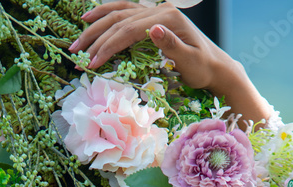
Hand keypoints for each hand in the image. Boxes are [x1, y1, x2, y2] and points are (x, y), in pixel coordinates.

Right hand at [70, 1, 230, 88]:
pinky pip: (124, 11)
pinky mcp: (152, 19)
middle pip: (119, 20)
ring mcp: (155, 13)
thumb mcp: (191, 62)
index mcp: (168, 19)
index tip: (92, 63)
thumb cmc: (204, 69)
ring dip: (95, 25)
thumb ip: (172, 45)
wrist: (216, 66)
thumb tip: (153, 29)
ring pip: (119, 13)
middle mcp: (160, 10)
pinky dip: (106, 13)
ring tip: (77, 41)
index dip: (108, 46)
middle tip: (76, 55)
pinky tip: (90, 18)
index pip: (129, 30)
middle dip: (95, 38)